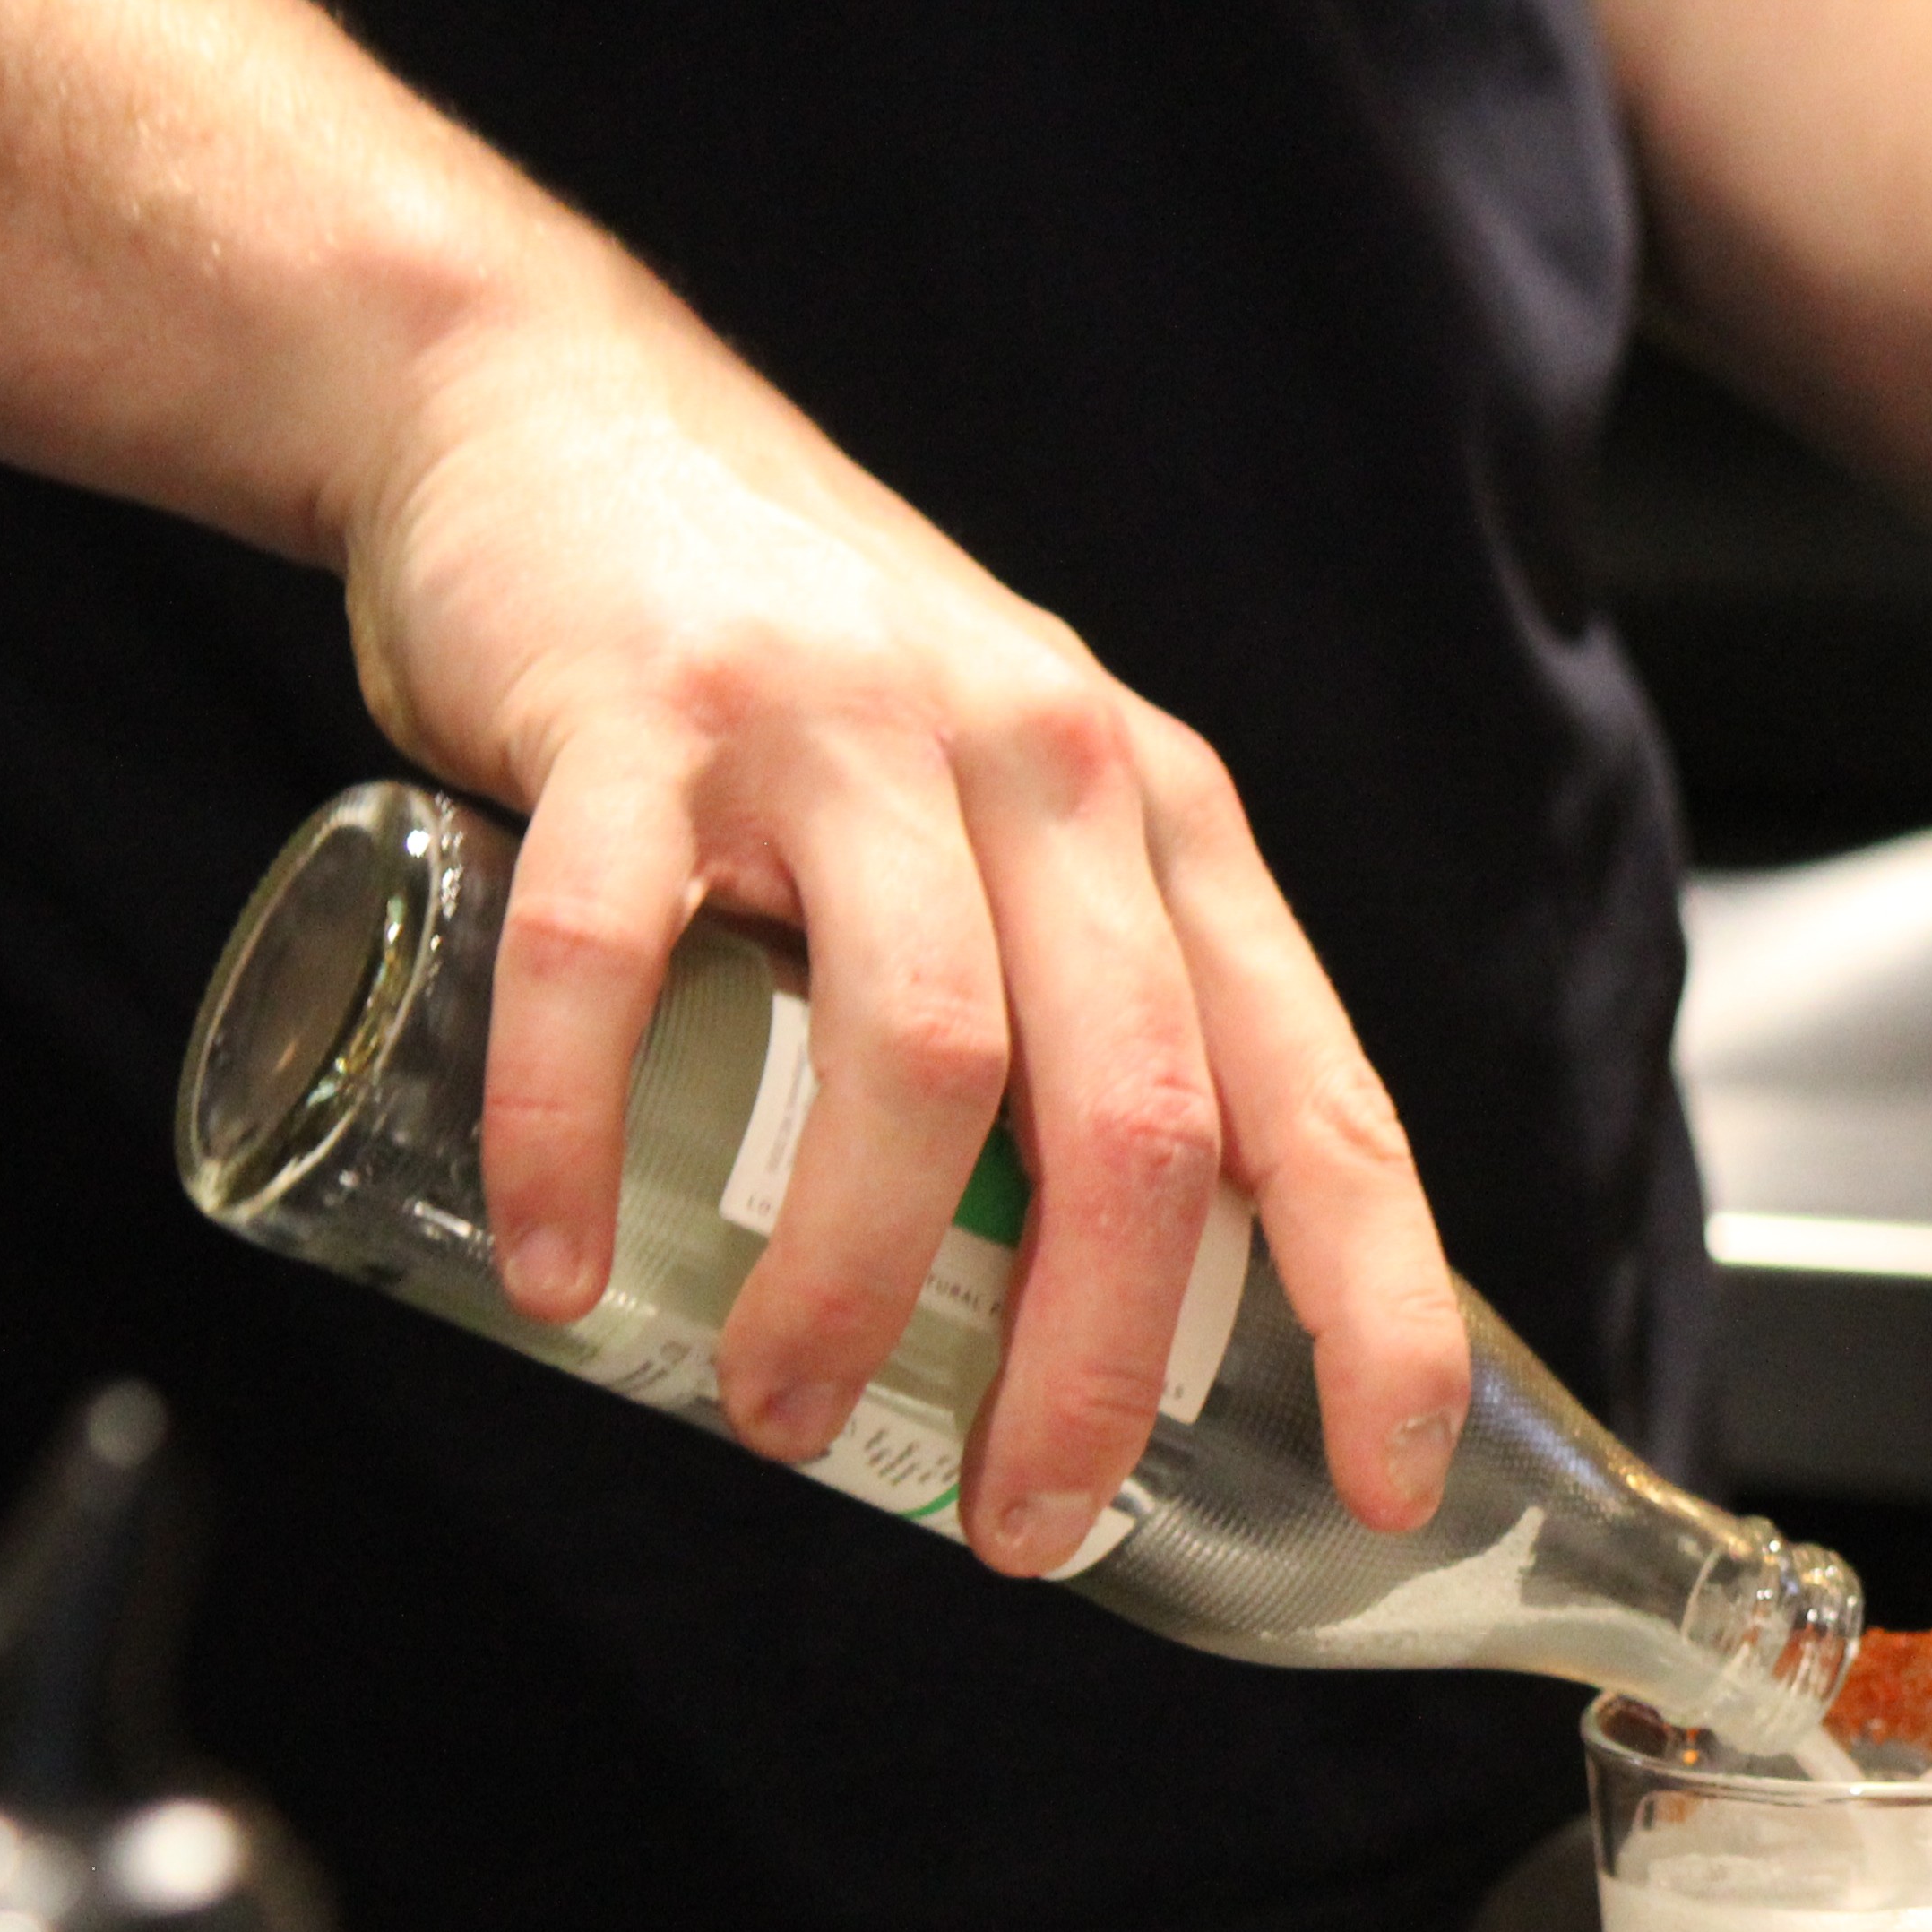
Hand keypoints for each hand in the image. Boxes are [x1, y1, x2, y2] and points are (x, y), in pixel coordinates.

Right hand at [335, 288, 1468, 1574]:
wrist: (550, 404)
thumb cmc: (810, 689)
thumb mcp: (1018, 823)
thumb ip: (1079, 1015)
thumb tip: (1118, 1324)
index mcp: (1168, 832)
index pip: (1322, 1104)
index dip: (1378, 1311)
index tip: (1381, 1487)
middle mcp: (1047, 771)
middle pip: (1132, 1118)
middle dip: (1090, 1365)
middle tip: (1018, 1528)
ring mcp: (843, 734)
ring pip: (916, 1059)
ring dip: (851, 1284)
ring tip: (783, 1423)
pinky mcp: (635, 716)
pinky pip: (610, 961)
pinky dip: (582, 1134)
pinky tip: (569, 1276)